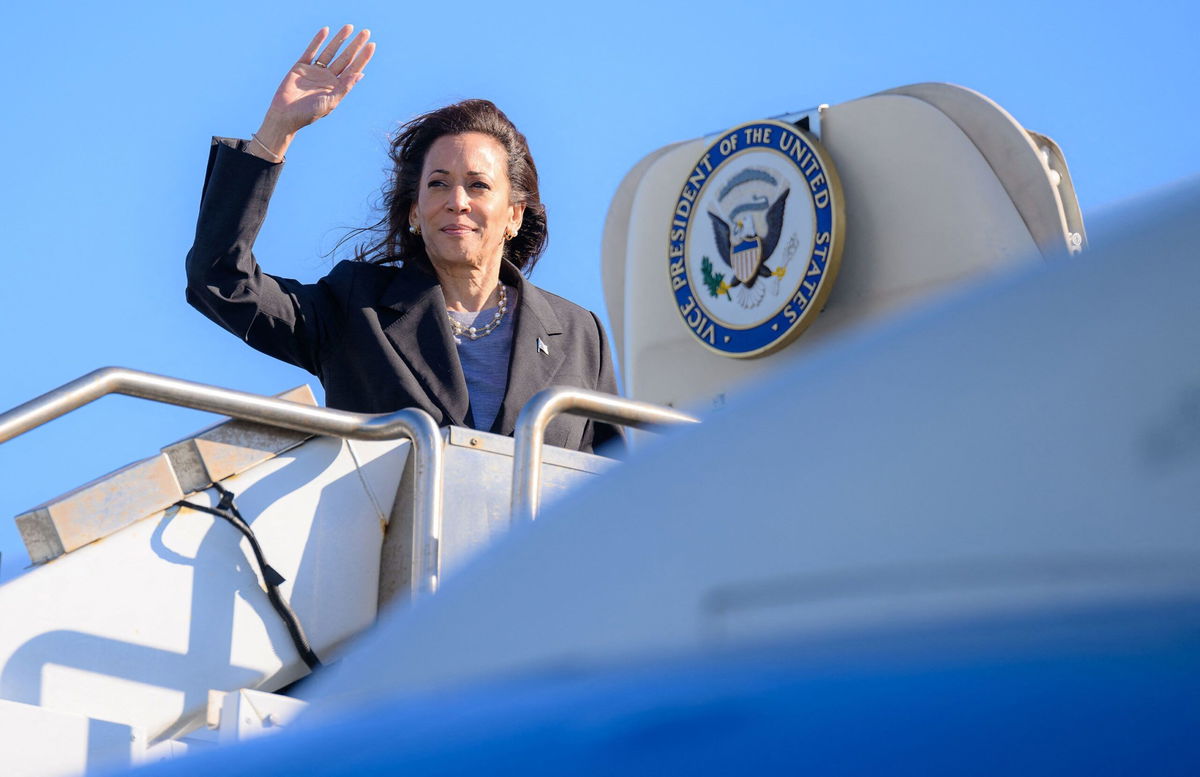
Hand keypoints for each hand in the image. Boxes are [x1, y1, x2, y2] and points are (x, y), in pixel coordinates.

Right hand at [251, 25, 375, 158]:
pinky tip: (326, 31)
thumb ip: (344, 88)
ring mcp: (315, 71)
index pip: (353, 69)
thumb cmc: (309, 114)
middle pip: (345, 58)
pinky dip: (318, 40)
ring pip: (330, 51)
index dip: (363, 58)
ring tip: (349, 27)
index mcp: (337, 87)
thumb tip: (360, 74)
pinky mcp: (301, 67)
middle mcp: (328, 78)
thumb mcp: (330, 102)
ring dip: (339, 39)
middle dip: (355, 45)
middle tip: (366, 32)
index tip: (371, 46)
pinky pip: (311, 51)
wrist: (285, 116)